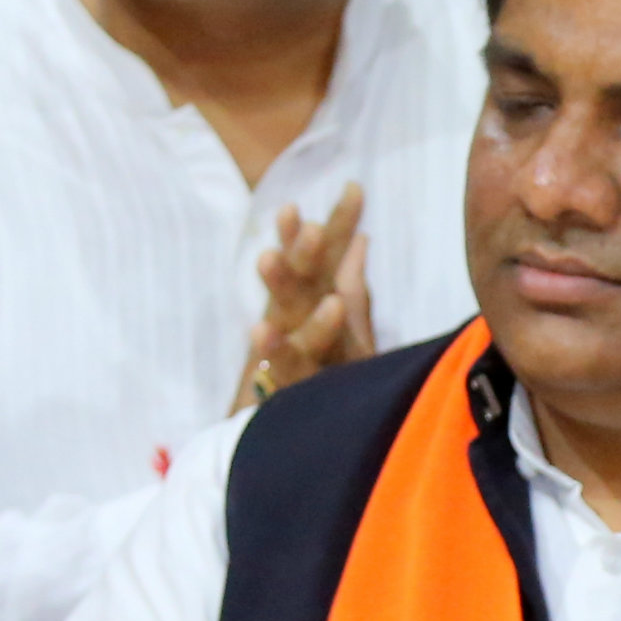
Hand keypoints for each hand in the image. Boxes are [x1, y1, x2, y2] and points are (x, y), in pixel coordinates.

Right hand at [230, 185, 376, 410]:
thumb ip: (349, 283)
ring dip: (277, 286)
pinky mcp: (280, 382)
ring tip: (269, 258)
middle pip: (300, 275)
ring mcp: (285, 346)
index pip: (327, 256)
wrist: (294, 433)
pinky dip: (271, 349)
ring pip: (282, 312)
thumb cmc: (325, 375)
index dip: (340, 224)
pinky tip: (261, 331)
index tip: (354, 188)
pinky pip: (278, 364)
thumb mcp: (347, 328)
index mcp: (313, 300)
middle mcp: (295, 317)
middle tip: (306, 221)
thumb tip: (360, 237)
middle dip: (299, 248)